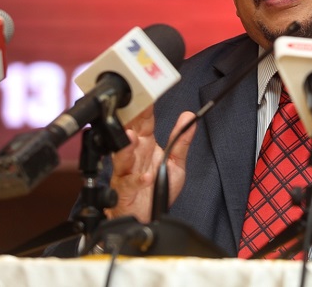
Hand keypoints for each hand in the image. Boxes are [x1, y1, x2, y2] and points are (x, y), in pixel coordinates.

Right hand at [105, 106, 196, 222]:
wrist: (147, 219)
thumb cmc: (157, 191)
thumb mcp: (175, 163)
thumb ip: (181, 141)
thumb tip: (189, 116)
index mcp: (145, 147)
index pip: (144, 122)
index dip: (145, 108)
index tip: (146, 92)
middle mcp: (134, 158)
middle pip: (129, 135)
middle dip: (129, 122)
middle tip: (132, 109)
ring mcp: (126, 174)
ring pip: (122, 158)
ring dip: (126, 148)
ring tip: (132, 139)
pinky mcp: (124, 193)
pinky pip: (128, 185)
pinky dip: (137, 181)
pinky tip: (146, 176)